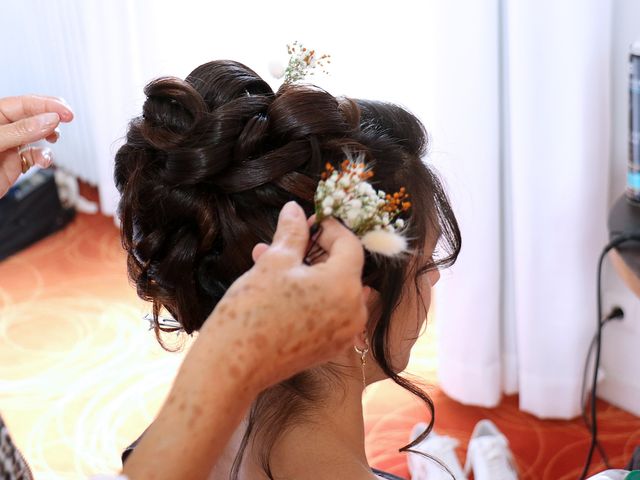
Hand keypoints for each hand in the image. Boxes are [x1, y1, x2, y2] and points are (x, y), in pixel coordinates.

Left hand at [0, 95, 73, 196]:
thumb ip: (21, 130)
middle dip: (51, 116)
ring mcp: (9, 145)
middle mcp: (3, 129)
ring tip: (54, 138)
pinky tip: (44, 160)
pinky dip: (43, 157)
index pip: (24, 104)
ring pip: (37, 135)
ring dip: (49, 136)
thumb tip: (49, 120)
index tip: (66, 112)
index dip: (47, 105)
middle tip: (68, 118)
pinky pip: (35, 156)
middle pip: (33, 115)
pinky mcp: (14, 163)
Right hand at [124, 202, 366, 479]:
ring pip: (333, 290)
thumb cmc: (252, 309)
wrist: (233, 366)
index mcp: (345, 285)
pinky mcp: (330, 348)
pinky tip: (279, 287)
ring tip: (272, 260)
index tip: (308, 220)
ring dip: (308, 272)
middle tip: (286, 240)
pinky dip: (311, 296)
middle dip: (314, 250)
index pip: (349, 244)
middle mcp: (354, 311)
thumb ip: (292, 233)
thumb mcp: (274, 263)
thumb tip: (295, 209)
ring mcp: (344, 333)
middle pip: (344, 268)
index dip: (329, 228)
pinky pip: (328, 312)